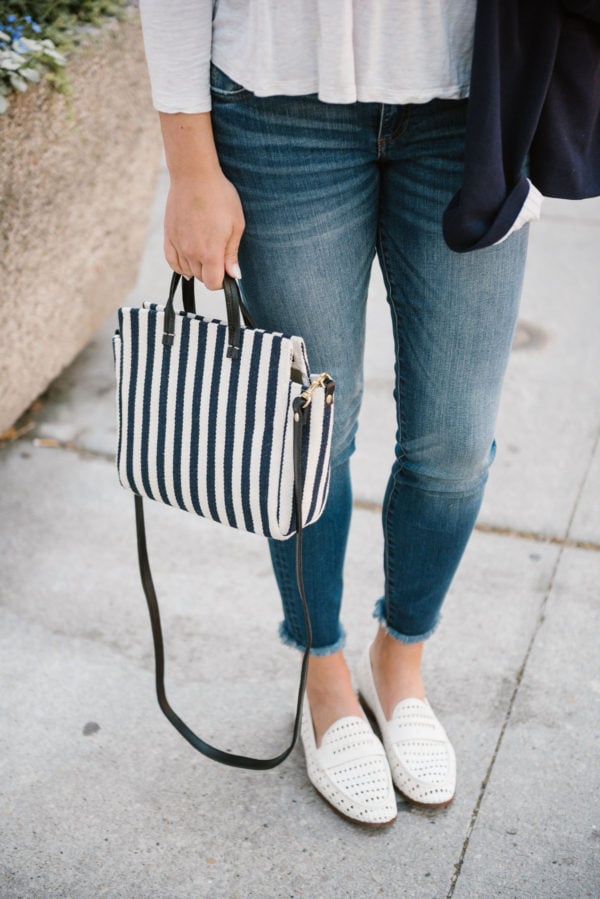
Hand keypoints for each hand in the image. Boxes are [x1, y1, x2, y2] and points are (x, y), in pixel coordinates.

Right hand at [164, 170, 245, 290]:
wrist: (194, 176)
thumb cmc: (220, 197)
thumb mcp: (236, 225)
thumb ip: (232, 254)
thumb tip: (234, 275)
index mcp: (210, 253)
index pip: (213, 284)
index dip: (222, 281)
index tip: (227, 270)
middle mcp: (191, 253)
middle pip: (201, 277)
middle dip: (211, 271)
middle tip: (219, 253)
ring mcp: (178, 245)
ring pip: (187, 271)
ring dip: (197, 267)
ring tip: (205, 248)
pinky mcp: (169, 237)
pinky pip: (172, 262)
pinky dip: (180, 265)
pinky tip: (189, 259)